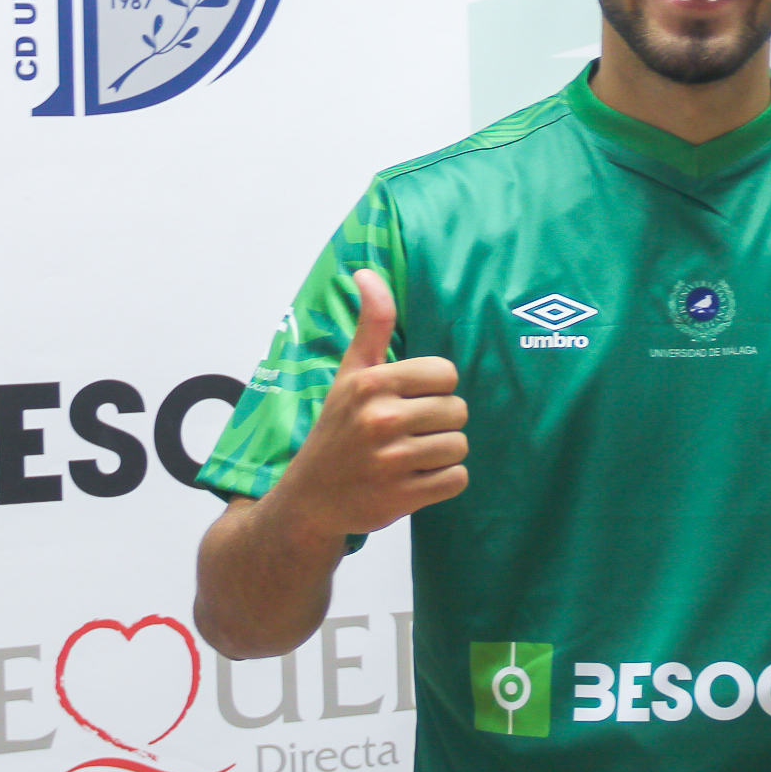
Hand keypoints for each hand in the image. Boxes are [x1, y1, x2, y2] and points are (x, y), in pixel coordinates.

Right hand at [275, 269, 468, 537]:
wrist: (310, 499)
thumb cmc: (337, 428)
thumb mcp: (350, 374)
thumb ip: (370, 324)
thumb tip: (366, 272)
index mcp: (371, 383)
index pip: (447, 374)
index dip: (434, 388)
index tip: (410, 400)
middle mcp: (381, 420)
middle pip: (457, 411)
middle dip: (439, 422)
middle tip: (408, 433)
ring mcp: (392, 462)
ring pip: (460, 446)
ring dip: (442, 453)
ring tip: (411, 456)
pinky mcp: (403, 498)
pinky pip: (457, 479)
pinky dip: (442, 481)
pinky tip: (415, 479)